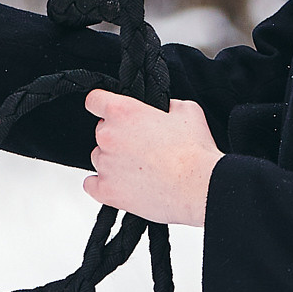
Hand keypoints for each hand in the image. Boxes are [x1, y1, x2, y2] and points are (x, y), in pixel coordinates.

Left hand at [80, 91, 221, 226]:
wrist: (200, 187)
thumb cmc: (195, 152)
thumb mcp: (187, 111)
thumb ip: (167, 105)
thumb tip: (163, 110)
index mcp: (123, 112)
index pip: (95, 100)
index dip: (102, 105)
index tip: (109, 111)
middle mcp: (108, 136)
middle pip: (101, 132)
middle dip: (118, 137)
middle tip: (142, 147)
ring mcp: (105, 164)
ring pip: (99, 158)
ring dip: (114, 161)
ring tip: (140, 169)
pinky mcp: (107, 191)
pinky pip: (91, 185)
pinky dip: (104, 184)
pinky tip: (121, 184)